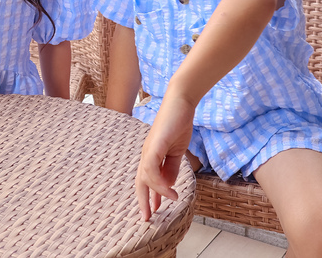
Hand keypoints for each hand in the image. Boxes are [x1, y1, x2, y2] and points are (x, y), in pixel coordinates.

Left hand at [135, 95, 194, 220]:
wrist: (181, 103)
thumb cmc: (178, 124)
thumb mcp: (177, 151)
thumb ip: (172, 167)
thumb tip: (169, 185)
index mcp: (152, 156)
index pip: (146, 180)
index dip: (148, 197)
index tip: (152, 212)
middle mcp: (147, 154)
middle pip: (140, 182)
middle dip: (143, 201)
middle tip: (147, 218)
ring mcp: (149, 149)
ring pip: (146, 177)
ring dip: (156, 192)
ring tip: (169, 201)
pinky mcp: (155, 144)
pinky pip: (152, 168)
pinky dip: (159, 181)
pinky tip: (170, 190)